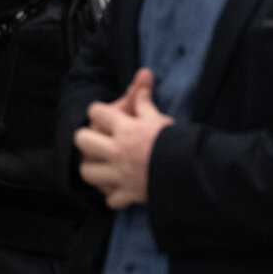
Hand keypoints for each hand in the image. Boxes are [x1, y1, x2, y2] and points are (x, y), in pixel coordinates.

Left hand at [74, 68, 173, 208]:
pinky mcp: (127, 194)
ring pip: (87, 171)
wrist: (190, 169)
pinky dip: (114, 194)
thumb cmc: (176, 140)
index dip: (99, 110)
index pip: (97, 112)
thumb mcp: (159, 118)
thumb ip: (144, 102)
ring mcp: (118, 175)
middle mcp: (116, 151)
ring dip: (94, 168)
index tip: (104, 114)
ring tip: (104, 165)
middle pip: (82, 140)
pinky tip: (120, 187)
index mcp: (125, 129)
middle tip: (98, 139)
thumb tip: (142, 75)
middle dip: (87, 137)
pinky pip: (109, 198)